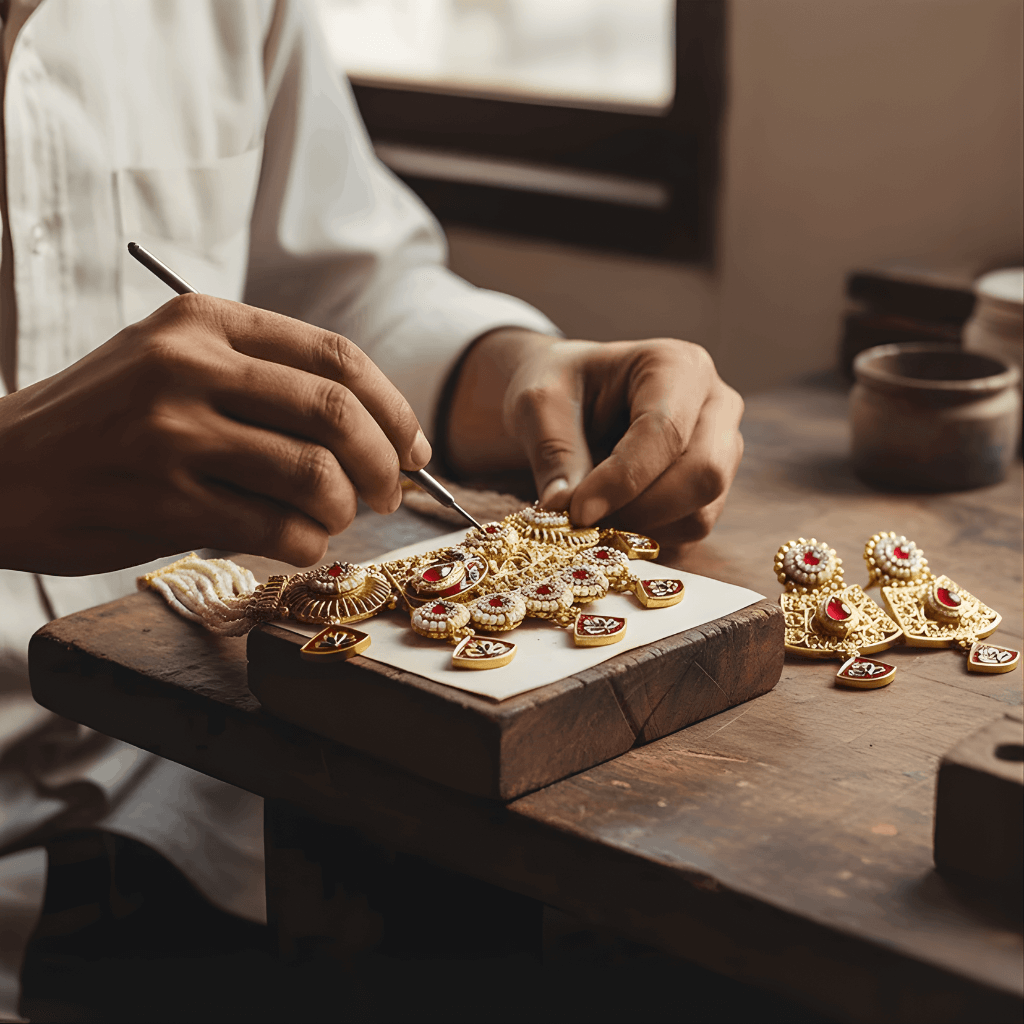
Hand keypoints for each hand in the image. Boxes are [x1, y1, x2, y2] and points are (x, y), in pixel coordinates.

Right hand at [0, 294, 429, 574]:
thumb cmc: (100, 420)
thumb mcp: (169, 360)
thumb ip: (259, 376)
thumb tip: (372, 426)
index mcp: (202, 320)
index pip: (335, 355)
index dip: (393, 407)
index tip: (414, 447)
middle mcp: (189, 366)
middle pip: (336, 412)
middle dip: (385, 462)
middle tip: (390, 492)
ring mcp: (172, 435)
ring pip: (314, 475)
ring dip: (346, 509)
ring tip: (337, 519)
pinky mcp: (161, 503)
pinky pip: (276, 529)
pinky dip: (308, 544)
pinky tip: (300, 544)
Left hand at [445, 329, 742, 551]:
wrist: (570, 400)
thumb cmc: (560, 389)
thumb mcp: (539, 403)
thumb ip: (553, 451)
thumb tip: (564, 506)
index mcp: (678, 366)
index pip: (665, 432)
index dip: (622, 480)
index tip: (578, 510)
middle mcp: (715, 406)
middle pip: (703, 475)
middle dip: (640, 510)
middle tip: (584, 521)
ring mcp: (722, 451)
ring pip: (701, 513)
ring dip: (642, 529)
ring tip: (592, 517)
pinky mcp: (712, 491)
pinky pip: (690, 532)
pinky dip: (648, 539)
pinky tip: (611, 522)